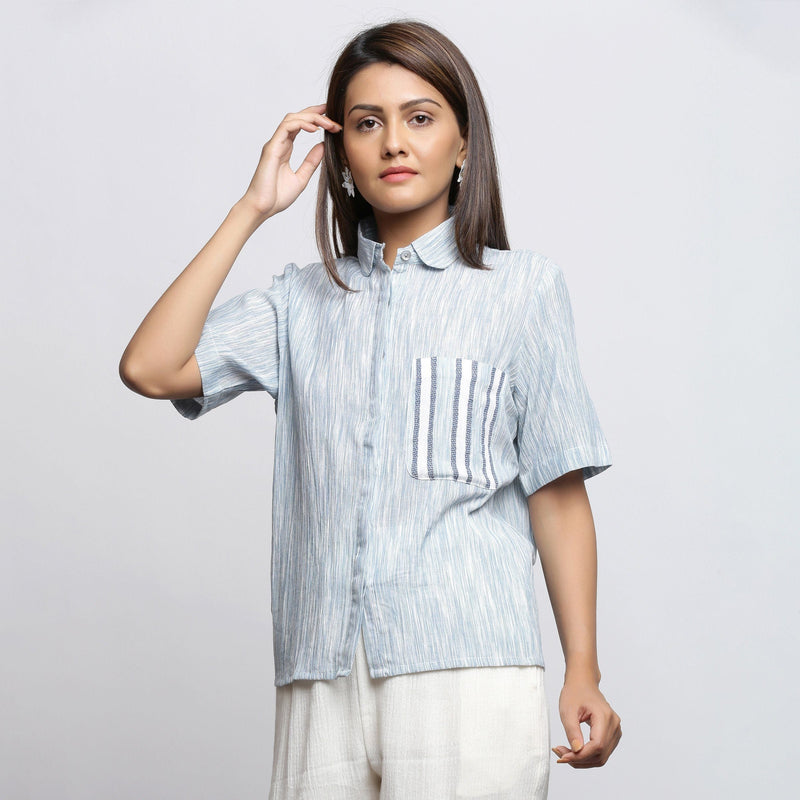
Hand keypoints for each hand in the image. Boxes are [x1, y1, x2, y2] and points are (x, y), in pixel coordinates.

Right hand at [240, 103, 341, 219]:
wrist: (263, 208)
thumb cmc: (277, 197)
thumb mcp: (301, 178)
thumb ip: (311, 162)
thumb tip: (323, 146)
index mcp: (285, 149)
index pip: (300, 125)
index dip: (315, 118)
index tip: (331, 118)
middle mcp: (279, 143)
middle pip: (297, 117)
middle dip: (316, 114)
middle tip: (334, 118)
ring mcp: (274, 144)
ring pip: (292, 119)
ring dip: (311, 118)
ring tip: (328, 124)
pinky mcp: (271, 148)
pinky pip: (286, 128)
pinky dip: (301, 124)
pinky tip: (315, 129)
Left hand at [552, 676, 620, 767]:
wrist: (583, 683)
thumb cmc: (575, 693)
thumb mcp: (568, 710)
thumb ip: (572, 731)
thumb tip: (576, 751)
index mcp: (605, 716)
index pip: (597, 745)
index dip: (581, 755)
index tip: (563, 757)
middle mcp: (614, 725)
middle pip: (600, 754)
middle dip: (579, 759)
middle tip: (560, 754)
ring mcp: (615, 731)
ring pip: (601, 757)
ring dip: (583, 760)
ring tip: (565, 752)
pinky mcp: (612, 735)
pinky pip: (601, 752)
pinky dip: (587, 756)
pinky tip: (574, 751)